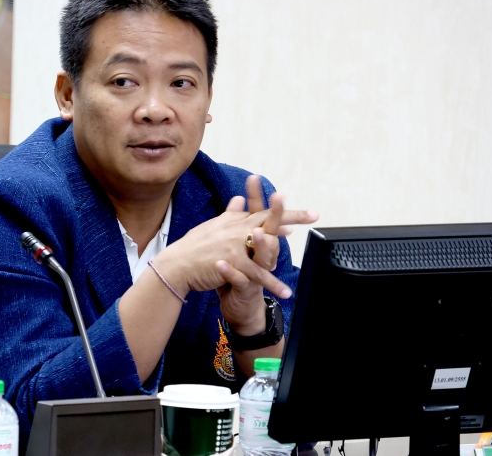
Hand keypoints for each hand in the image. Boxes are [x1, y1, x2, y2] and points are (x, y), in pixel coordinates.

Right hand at [152, 184, 316, 304]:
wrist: (176, 264)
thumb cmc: (191, 247)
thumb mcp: (212, 226)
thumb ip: (229, 214)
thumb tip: (240, 198)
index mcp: (233, 222)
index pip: (262, 213)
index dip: (282, 210)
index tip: (300, 210)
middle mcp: (237, 229)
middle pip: (269, 221)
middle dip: (294, 216)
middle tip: (314, 215)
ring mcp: (236, 245)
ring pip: (266, 249)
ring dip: (286, 255)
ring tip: (303, 261)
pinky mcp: (234, 263)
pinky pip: (258, 275)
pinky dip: (273, 284)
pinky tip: (285, 292)